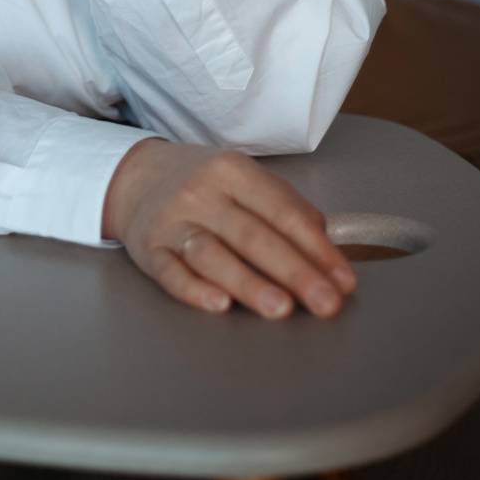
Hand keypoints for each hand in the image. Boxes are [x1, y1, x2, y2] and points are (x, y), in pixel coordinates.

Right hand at [101, 137, 357, 318]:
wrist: (137, 177)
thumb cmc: (204, 184)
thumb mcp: (244, 179)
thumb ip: (285, 207)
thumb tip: (326, 246)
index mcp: (232, 171)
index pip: (282, 211)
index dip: (317, 248)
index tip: (343, 280)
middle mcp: (200, 193)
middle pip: (252, 235)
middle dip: (294, 272)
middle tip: (326, 303)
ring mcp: (171, 222)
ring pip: (213, 255)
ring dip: (249, 283)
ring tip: (281, 309)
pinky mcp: (148, 249)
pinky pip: (171, 273)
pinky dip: (195, 290)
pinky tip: (220, 305)